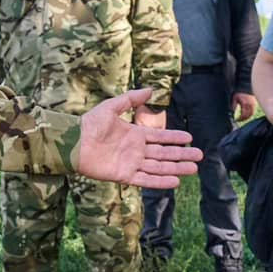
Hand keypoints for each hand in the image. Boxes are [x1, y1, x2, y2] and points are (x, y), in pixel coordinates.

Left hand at [75, 88, 202, 188]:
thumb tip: (151, 89)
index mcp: (134, 134)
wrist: (73, 142)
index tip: (190, 138)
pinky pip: (146, 179)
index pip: (160, 137)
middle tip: (199, 156)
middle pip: (164, 153)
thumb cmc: (90, 123)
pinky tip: (175, 182)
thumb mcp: (111, 106)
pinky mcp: (124, 175)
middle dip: (182, 155)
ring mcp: (131, 163)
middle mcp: (136, 150)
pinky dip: (160, 181)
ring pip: (159, 167)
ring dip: (176, 168)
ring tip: (193, 169)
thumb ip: (131, 99)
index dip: (175, 137)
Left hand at [232, 91, 258, 121]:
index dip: (239, 118)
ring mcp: (253, 105)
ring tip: (241, 118)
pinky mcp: (255, 104)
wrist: (245, 87)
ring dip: (246, 117)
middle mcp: (250, 105)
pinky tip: (245, 115)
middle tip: (238, 120)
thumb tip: (232, 113)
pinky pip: (253, 112)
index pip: (243, 114)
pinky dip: (249, 114)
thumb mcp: (235, 99)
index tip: (236, 120)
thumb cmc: (239, 92)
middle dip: (242, 119)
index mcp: (245, 104)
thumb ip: (233, 106)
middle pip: (247, 115)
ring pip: (251, 114)